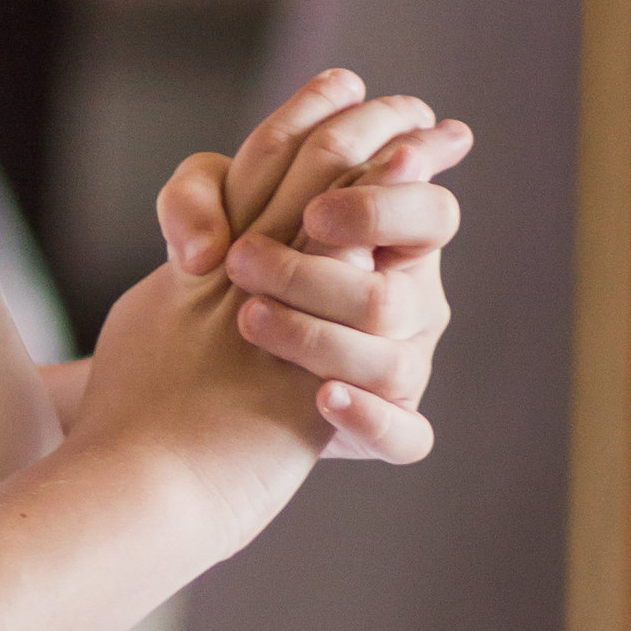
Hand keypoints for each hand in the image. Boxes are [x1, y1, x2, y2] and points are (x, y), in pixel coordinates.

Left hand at [156, 69, 468, 465]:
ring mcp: (404, 366)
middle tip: (241, 262)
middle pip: (391, 296)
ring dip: (317, 341)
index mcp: (392, 241)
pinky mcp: (391, 423)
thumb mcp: (210, 217)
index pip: (431, 214)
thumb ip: (198, 194)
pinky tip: (324, 398)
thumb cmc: (226, 270)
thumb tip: (208, 238)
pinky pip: (406, 435)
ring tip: (249, 320)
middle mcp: (410, 304)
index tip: (311, 215)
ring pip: (392, 365)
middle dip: (314, 279)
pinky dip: (370, 418)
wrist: (199, 369)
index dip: (381, 212)